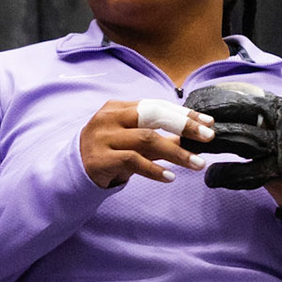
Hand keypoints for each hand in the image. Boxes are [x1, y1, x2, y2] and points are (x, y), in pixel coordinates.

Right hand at [78, 101, 214, 188]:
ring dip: (176, 152)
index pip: (157, 105)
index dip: (184, 113)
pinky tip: (170, 177)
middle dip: (184, 125)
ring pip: (146, 139)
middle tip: (208, 137)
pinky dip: (154, 169)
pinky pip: (133, 161)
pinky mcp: (100, 159)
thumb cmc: (108, 153)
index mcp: (118, 108)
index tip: (208, 122)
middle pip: (153, 115)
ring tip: (198, 163)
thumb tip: (192, 137)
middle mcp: (109, 118)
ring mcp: (103, 137)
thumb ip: (158, 137)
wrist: (73, 172)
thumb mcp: (132, 141)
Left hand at [181, 84, 281, 213]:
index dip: (210, 100)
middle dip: (203, 118)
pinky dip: (226, 174)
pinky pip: (248, 171)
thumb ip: (257, 118)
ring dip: (208, 143)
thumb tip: (216, 111)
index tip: (187, 106)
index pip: (240, 95)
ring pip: (238, 138)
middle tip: (179, 127)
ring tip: (186, 149)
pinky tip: (211, 178)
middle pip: (236, 112)